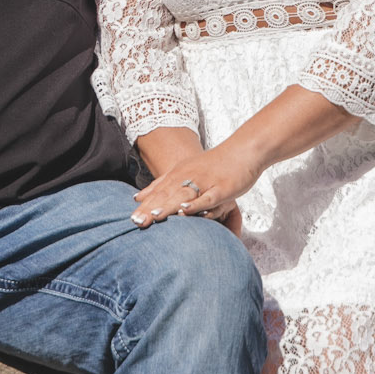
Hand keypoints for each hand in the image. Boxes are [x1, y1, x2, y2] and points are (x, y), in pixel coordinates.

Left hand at [132, 142, 258, 229]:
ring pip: (183, 195)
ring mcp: (206, 182)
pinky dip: (196, 204)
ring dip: (168, 206)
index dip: (144, 206)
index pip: (158, 192)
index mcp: (178, 173)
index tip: (131, 219)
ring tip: (153, 217)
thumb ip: (161, 184)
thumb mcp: (184, 170)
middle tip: (136, 222)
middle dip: (151, 209)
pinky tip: (185, 210)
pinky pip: (208, 198)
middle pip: (167, 194)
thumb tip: (138, 198)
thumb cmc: (214, 164)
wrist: (243, 150)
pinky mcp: (222, 188)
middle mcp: (189, 176)